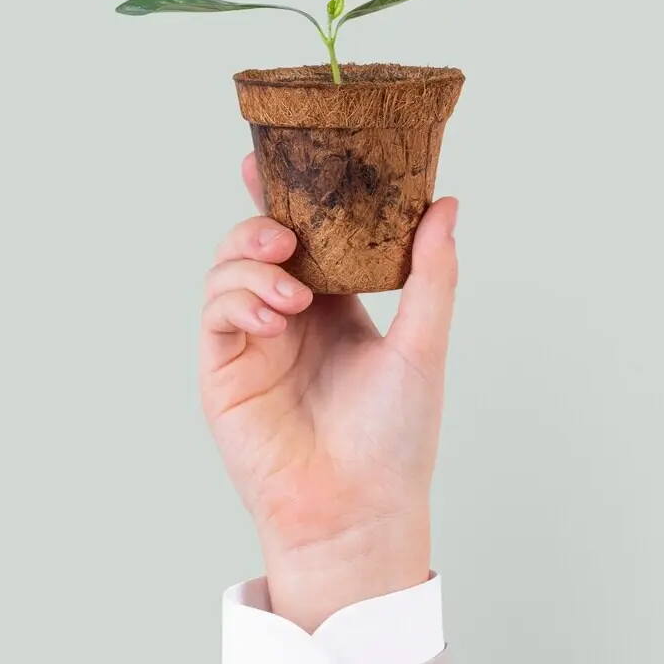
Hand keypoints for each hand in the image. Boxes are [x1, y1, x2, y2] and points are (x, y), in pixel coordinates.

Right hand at [200, 154, 458, 631]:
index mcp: (338, 306)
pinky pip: (217, 312)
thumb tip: (446, 203)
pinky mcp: (224, 370)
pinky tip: (274, 315)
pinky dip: (238, 299)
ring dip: (253, 261)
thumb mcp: (423, 346)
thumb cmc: (396, 440)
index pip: (312, 234)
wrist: (358, 511)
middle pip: (262, 241)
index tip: (291, 152)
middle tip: (279, 212)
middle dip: (262, 214)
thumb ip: (431, 274)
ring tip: (291, 283)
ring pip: (231, 270)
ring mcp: (254, 342)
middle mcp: (292, 317)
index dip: (297, 193)